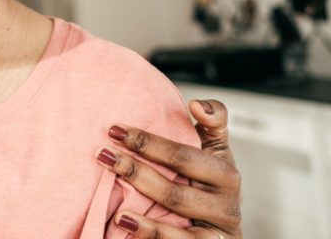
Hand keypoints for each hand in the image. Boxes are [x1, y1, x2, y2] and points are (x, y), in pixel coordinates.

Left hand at [98, 99, 241, 237]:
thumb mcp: (215, 151)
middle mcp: (226, 203)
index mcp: (225, 173)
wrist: (222, 226)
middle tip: (103, 156)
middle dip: (136, 172)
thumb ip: (212, 122)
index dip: (150, 143)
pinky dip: (154, 237)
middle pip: (175, 190)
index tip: (115, 130)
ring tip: (119, 214)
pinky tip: (130, 230)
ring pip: (178, 227)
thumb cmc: (210, 181)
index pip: (183, 156)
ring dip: (146, 220)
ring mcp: (218, 230)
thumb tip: (198, 105)